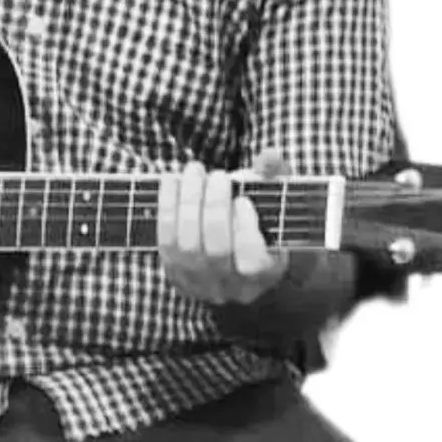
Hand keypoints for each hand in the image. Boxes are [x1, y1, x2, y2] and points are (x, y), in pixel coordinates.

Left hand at [158, 149, 290, 304]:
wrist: (234, 256)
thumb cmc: (261, 221)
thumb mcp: (275, 201)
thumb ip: (276, 178)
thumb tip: (270, 155)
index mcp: (265, 273)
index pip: (253, 260)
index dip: (245, 230)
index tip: (243, 200)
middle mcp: (231, 286)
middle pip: (217, 250)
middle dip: (214, 207)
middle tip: (218, 175)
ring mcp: (200, 282)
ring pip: (188, 246)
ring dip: (189, 202)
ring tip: (195, 170)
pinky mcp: (175, 272)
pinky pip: (166, 240)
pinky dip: (167, 206)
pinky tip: (172, 179)